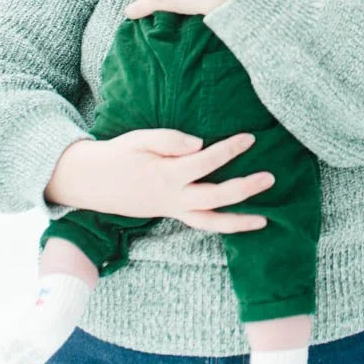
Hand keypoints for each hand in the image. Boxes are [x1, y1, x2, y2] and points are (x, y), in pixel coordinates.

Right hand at [44, 131, 273, 231]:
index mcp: (167, 176)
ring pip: (210, 222)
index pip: (205, 162)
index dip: (229, 150)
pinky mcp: (173, 214)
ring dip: (239, 222)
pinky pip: (201, 223)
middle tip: (270, 178)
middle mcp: (174, 198)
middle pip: (216, 198)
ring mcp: (173, 210)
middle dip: (245, 189)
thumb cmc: (119, 155)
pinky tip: (241, 221)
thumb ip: (170, 140)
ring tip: (264, 220)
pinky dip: (222, 225)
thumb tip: (200, 144)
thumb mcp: (140, 139)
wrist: (93, 182)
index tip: (250, 138)